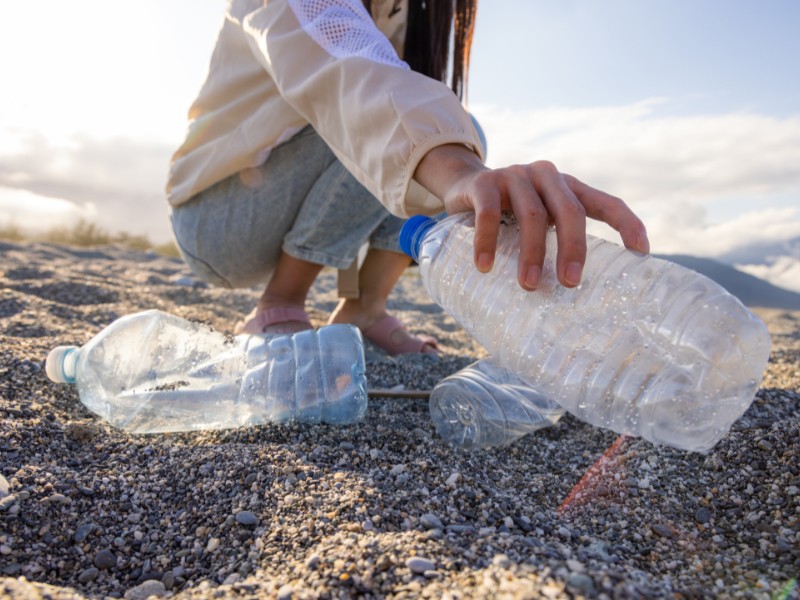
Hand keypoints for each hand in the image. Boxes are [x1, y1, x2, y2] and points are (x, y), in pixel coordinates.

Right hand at [413, 144, 648, 289]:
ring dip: (532, 253)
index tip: (641, 253)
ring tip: (529, 286)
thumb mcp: (537, 218)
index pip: (605, 202)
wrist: (462, 184)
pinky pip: (489, 213)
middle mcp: (546, 176)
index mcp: (567, 186)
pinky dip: (487, 241)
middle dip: (574, 248)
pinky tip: (485, 267)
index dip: (627, 224)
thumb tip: (571, 293)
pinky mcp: (484, 182)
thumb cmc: (508, 212)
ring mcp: (515, 176)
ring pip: (532, 215)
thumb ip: (554, 238)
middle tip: (570, 283)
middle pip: (570, 211)